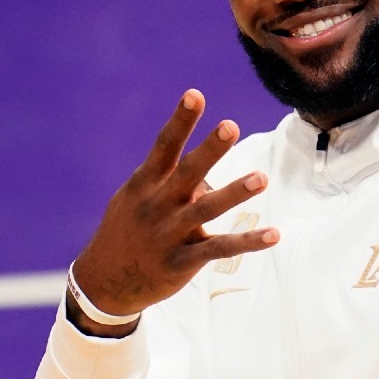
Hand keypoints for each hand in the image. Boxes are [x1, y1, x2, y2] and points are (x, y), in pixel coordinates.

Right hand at [69, 89, 278, 334]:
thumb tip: (207, 168)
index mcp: (144, 184)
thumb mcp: (136, 199)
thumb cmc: (127, 230)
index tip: (195, 95)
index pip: (164, 147)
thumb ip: (168, 180)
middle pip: (186, 173)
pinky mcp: (182, 262)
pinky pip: (219, 249)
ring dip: (235, 193)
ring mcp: (169, 234)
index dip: (180, 121)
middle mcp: (157, 206)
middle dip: (209, 150)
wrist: (104, 283)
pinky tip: (274, 234)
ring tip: (262, 178)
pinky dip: (248, 242)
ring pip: (206, 210)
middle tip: (231, 125)